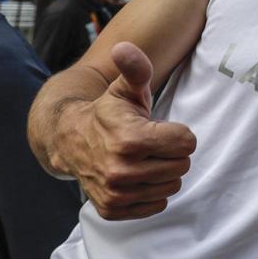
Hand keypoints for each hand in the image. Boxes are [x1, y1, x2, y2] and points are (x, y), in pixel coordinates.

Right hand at [65, 42, 196, 219]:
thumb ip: (135, 68)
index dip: (178, 133)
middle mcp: (121, 171)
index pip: (188, 143)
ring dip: (163, 172)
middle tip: (151, 144)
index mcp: (130, 140)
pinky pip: (158, 205)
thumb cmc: (107, 112)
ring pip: (172, 186)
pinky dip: (152, 192)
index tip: (159, 127)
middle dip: (172, 153)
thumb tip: (124, 48)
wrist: (69, 141)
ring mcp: (116, 194)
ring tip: (143, 158)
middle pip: (182, 165)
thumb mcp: (124, 88)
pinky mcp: (113, 210)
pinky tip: (136, 176)